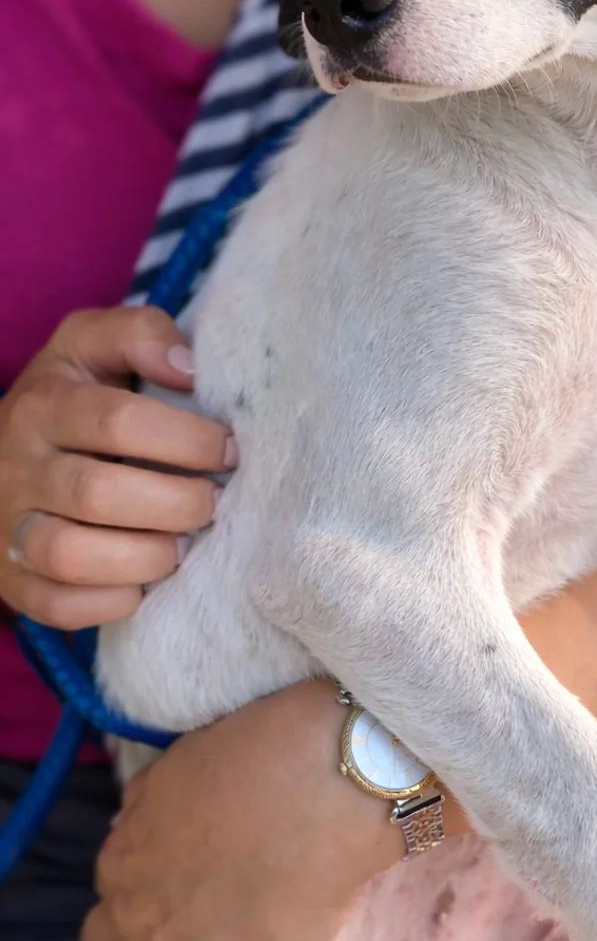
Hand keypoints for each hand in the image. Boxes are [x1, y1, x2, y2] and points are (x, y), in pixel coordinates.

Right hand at [0, 306, 233, 627]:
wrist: (0, 454)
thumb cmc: (72, 395)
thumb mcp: (93, 344)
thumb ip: (141, 335)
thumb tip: (189, 369)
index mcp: (44, 404)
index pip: (117, 421)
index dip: (186, 439)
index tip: (230, 450)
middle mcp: (18, 467)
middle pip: (97, 494)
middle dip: (177, 503)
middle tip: (215, 503)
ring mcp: (8, 527)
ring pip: (70, 556)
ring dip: (147, 556)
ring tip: (185, 544)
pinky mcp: (13, 580)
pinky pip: (56, 605)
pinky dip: (112, 600)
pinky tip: (146, 578)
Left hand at [71, 680, 412, 940]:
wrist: (326, 789)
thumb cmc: (271, 755)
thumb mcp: (187, 759)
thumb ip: (154, 799)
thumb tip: (137, 821)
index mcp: (129, 846)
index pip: (112, 883)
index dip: (127, 893)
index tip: (146, 900)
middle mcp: (133, 902)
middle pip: (100, 939)